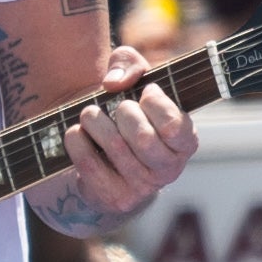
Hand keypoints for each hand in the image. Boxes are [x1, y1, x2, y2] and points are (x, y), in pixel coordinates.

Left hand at [61, 46, 198, 214]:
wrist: (103, 152)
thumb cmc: (126, 110)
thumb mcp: (134, 78)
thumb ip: (129, 64)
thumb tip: (113, 83)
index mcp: (185, 142)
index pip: (175, 127)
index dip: (155, 104)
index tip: (145, 92)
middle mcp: (169, 169)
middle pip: (143, 138)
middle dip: (123, 113)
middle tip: (116, 106)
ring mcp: (142, 188)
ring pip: (115, 148)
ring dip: (95, 121)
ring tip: (90, 114)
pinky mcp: (114, 198)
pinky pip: (89, 165)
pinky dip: (77, 142)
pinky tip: (76, 132)